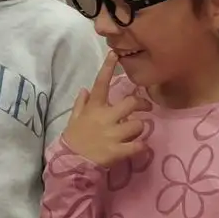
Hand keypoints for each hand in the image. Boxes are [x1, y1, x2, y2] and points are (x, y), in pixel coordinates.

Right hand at [61, 53, 149, 167]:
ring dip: (140, 128)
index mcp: (94, 108)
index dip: (107, 68)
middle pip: (131, 103)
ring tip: (135, 133)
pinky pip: (138, 146)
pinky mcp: (117, 150)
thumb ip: (81, 104)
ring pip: (138, 124)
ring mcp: (112, 134)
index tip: (114, 55)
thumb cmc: (74, 139)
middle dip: (142, 104)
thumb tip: (85, 89)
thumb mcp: (74, 119)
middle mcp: (105, 118)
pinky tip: (139, 147)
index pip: (100, 83)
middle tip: (146, 108)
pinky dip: (142, 146)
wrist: (71, 162)